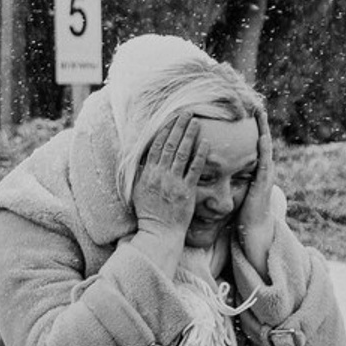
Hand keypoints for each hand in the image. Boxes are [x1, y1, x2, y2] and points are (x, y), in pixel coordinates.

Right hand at [132, 113, 207, 246]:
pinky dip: (200, 154)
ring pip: (182, 153)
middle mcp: (159, 176)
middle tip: (186, 112)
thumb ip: (141, 175)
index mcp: (147, 175)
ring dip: (189, 134)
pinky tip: (206, 142)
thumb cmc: (149, 214)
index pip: (155, 147)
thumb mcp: (139, 193)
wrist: (158, 233)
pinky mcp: (186, 191)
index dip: (164, 131)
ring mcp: (173, 183)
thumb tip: (142, 160)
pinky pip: (194, 169)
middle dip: (178, 126)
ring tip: (196, 120)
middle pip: (169, 145)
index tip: (171, 119)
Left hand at [236, 106, 274, 275]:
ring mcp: (263, 173)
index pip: (245, 144)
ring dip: (263, 128)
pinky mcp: (264, 181)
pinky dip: (264, 147)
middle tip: (252, 103)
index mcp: (249, 169)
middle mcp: (258, 167)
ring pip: (264, 145)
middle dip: (256, 122)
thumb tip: (201, 171)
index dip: (241, 129)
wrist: (251, 229)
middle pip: (257, 139)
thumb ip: (221, 178)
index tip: (236, 112)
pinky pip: (265, 160)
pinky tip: (262, 136)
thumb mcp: (227, 190)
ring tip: (259, 112)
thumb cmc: (237, 212)